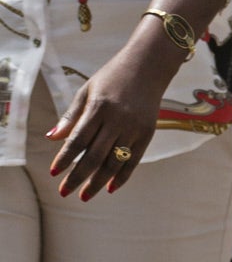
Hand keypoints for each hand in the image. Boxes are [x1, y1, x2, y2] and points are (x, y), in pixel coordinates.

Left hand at [47, 37, 174, 199]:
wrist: (149, 65)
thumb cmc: (113, 76)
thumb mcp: (87, 90)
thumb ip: (71, 115)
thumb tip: (52, 138)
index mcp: (98, 107)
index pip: (78, 139)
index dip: (65, 158)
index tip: (54, 173)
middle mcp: (117, 120)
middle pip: (95, 156)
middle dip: (78, 177)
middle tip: (64, 192)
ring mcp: (134, 127)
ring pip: (114, 162)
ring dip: (97, 182)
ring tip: (85, 196)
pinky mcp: (147, 132)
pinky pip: (133, 160)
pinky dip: (122, 176)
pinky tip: (110, 188)